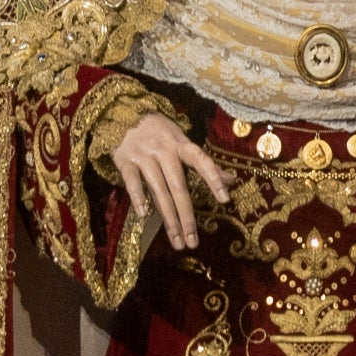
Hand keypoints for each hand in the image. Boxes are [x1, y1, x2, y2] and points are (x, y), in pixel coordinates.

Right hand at [108, 108, 231, 252]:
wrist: (123, 113)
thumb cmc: (159, 133)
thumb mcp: (182, 142)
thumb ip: (205, 163)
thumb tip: (232, 180)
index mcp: (181, 145)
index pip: (202, 162)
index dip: (213, 179)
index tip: (225, 200)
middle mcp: (164, 151)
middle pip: (179, 187)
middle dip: (187, 217)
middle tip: (194, 242)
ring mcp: (144, 156)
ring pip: (159, 190)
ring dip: (168, 218)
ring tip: (177, 240)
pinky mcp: (125, 161)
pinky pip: (133, 182)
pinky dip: (138, 197)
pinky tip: (144, 215)